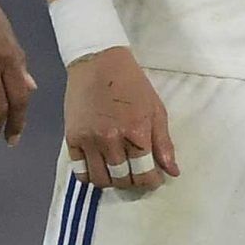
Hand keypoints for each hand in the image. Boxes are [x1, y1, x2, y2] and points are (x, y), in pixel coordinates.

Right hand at [64, 47, 179, 193]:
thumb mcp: (156, 109)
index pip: (144, 174)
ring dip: (112, 181)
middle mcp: (111, 140)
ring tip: (117, 172)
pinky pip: (80, 172)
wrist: (98, 62)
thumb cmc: (132, 84)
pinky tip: (99, 167)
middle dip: (133, 181)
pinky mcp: (71, 139)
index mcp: (136, 132)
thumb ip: (164, 143)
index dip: (151, 181)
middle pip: (122, 180)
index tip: (153, 177)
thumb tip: (172, 172)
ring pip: (100, 180)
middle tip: (135, 172)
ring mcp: (89, 141)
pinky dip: (90, 176)